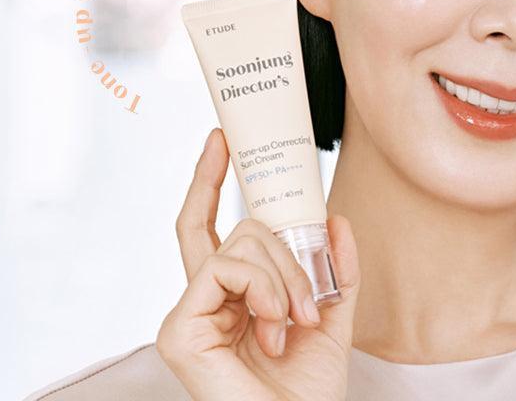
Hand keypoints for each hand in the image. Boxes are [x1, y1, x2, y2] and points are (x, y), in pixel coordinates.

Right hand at [156, 127, 360, 400]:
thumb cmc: (305, 392)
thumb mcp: (331, 318)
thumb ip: (335, 270)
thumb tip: (336, 219)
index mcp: (232, 294)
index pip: (213, 225)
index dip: (211, 180)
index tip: (219, 140)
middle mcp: (205, 298)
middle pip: (231, 227)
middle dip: (283, 247)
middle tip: (309, 297)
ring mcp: (188, 313)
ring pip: (239, 242)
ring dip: (283, 274)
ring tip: (296, 320)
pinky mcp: (179, 328)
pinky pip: (223, 268)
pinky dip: (262, 286)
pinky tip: (273, 322)